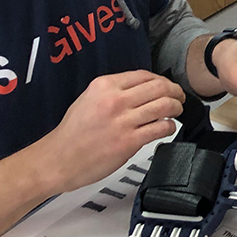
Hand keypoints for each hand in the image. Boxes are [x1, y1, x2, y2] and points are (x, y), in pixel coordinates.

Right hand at [37, 70, 183, 192]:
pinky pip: (160, 128)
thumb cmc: (72, 133)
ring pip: (164, 106)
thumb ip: (114, 91)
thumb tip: (142, 89)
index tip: (167, 86)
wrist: (57, 160)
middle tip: (179, 98)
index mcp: (105, 86)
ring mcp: (123, 121)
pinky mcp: (129, 142)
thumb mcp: (88, 99)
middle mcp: (115, 100)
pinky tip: (167, 128)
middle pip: (160, 87)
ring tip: (177, 111)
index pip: (144, 75)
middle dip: (175, 92)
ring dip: (176, 108)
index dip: (162, 80)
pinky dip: (170, 127)